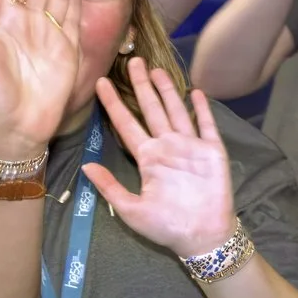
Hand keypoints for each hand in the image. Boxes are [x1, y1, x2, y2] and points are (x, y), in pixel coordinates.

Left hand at [84, 58, 237, 258]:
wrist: (202, 235)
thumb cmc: (166, 226)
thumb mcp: (131, 210)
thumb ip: (110, 187)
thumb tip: (85, 167)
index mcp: (148, 158)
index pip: (127, 124)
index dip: (113, 104)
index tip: (100, 84)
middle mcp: (167, 147)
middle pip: (152, 109)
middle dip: (141, 86)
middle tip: (132, 61)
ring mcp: (190, 146)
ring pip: (176, 111)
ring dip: (168, 90)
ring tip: (157, 69)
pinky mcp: (212, 151)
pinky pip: (206, 125)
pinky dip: (201, 109)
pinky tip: (196, 92)